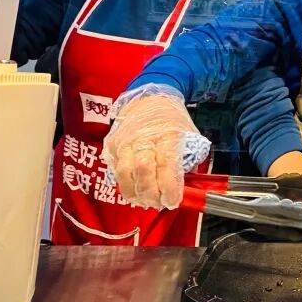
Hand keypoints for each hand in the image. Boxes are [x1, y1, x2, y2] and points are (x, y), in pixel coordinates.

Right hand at [101, 85, 202, 209]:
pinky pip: (115, 170)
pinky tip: (135, 191)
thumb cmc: (172, 119)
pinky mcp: (112, 145)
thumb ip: (188, 161)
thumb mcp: (189, 135)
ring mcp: (125, 141)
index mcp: (167, 134)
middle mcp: (143, 137)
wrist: (148, 98)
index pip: (166, 164)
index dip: (169, 188)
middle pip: (142, 170)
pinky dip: (125, 185)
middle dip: (151, 194)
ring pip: (124, 173)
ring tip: (146, 201)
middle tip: (159, 203)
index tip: (173, 200)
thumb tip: (187, 188)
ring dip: (135, 193)